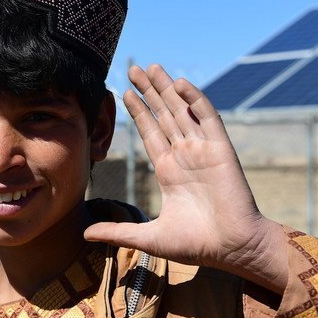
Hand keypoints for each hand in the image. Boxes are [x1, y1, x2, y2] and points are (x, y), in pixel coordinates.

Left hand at [84, 64, 287, 290]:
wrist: (232, 250)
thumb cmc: (197, 245)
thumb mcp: (148, 237)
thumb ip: (118, 231)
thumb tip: (84, 234)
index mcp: (169, 172)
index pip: (150, 133)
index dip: (138, 113)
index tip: (123, 93)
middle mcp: (185, 156)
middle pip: (163, 115)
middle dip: (149, 92)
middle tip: (133, 69)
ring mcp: (202, 150)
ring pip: (182, 111)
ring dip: (167, 89)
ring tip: (151, 67)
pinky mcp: (220, 150)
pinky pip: (207, 118)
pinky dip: (195, 100)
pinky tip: (179, 84)